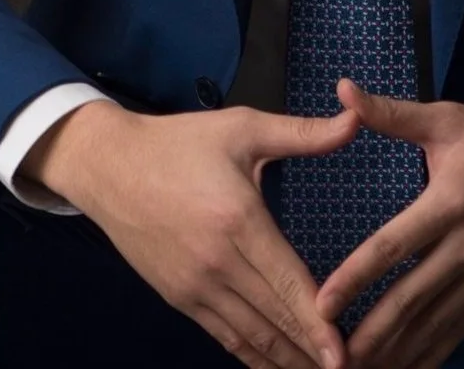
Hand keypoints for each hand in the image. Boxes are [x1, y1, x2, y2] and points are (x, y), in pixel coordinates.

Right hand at [21, 98, 360, 368]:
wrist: (109, 165)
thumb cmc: (179, 143)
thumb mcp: (242, 128)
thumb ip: (302, 133)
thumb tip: (354, 119)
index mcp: (238, 220)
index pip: (288, 283)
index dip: (319, 324)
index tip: (344, 355)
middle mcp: (217, 262)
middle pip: (274, 319)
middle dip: (311, 351)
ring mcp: (195, 285)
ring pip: (250, 337)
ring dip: (285, 361)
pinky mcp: (179, 297)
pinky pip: (224, 336)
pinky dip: (253, 356)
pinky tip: (276, 365)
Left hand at [315, 80, 463, 367]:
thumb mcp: (448, 118)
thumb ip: (392, 113)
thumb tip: (343, 89)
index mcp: (451, 203)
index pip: (393, 248)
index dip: (355, 278)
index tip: (322, 303)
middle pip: (412, 301)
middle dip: (371, 335)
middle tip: (333, 357)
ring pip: (435, 325)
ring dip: (397, 352)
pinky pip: (460, 330)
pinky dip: (432, 352)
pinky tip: (407, 368)